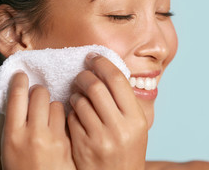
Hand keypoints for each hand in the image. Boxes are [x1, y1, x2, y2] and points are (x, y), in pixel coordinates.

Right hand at [1, 72, 75, 169]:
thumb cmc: (21, 167)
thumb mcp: (10, 146)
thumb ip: (15, 121)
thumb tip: (20, 94)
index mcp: (12, 135)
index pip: (16, 97)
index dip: (19, 81)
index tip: (21, 75)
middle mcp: (32, 134)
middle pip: (39, 94)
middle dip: (38, 91)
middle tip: (38, 95)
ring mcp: (52, 138)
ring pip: (55, 103)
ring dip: (52, 104)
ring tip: (49, 114)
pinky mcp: (68, 142)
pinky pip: (67, 117)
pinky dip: (63, 116)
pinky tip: (59, 123)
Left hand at [68, 53, 147, 169]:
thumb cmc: (127, 150)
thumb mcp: (136, 128)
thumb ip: (125, 102)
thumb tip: (108, 71)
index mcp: (136, 119)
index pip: (117, 80)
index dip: (103, 63)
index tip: (94, 57)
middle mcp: (120, 128)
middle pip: (95, 86)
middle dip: (85, 75)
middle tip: (82, 74)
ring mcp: (99, 138)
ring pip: (80, 101)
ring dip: (76, 93)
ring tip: (78, 94)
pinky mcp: (82, 146)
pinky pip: (72, 118)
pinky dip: (72, 110)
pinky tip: (76, 112)